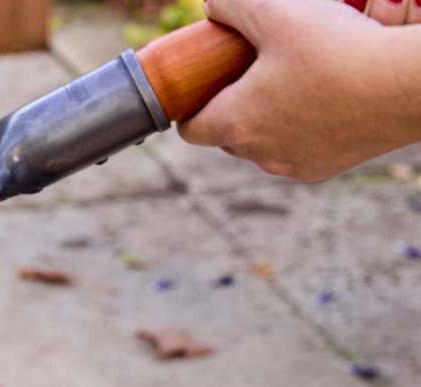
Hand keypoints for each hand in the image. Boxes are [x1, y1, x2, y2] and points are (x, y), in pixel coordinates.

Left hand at [178, 0, 420, 180]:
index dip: (191, 104)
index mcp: (235, 124)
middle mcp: (258, 155)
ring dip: (271, 116)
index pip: (189, 129)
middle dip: (235, 104)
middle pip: (228, 134)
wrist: (409, 84)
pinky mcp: (327, 167)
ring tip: (296, 78)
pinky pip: (300, 148)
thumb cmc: (337, 47)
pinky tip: (325, 96)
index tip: (204, 84)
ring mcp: (293, 165)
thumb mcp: (274, 9)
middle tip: (256, 69)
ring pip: (265, 142)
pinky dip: (304, 127)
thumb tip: (213, 8)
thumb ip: (231, 5)